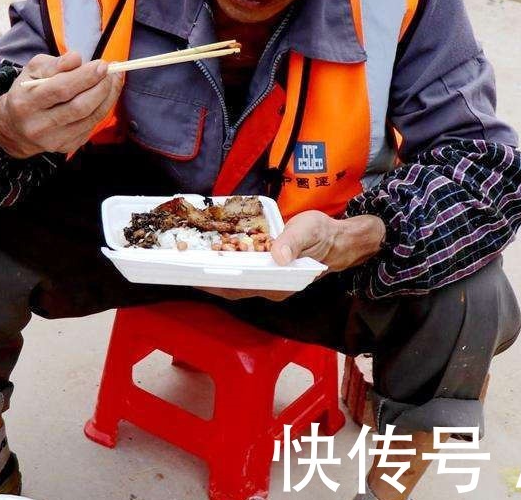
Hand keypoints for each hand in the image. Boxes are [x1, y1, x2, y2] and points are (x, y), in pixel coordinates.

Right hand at [0, 51, 122, 158]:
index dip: (85, 76)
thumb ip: (55, 63)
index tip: (102, 64)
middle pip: (79, 107)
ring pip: (90, 118)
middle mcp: (38, 125)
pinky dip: (103, 108)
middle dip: (101, 87)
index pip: (61, 89)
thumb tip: (77, 59)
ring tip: (113, 80)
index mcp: (26, 103)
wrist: (15, 128)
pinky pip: (91, 126)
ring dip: (108, 97)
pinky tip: (106, 95)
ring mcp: (53, 140)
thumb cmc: (27, 92)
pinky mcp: (66, 147)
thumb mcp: (33, 71)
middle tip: (112, 71)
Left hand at [198, 212, 384, 302]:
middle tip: (181, 267)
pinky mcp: (266, 273)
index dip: (216, 282)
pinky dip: (225, 265)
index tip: (194, 275)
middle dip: (206, 278)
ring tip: (189, 261)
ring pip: (234, 281)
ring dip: (213, 272)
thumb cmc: (323, 235)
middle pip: (232, 287)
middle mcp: (271, 288)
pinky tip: (211, 255)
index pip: (241, 287)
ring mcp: (268, 283)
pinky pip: (241, 273)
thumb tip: (279, 257)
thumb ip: (293, 243)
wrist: (339, 241)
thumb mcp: (309, 230)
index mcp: (280, 284)